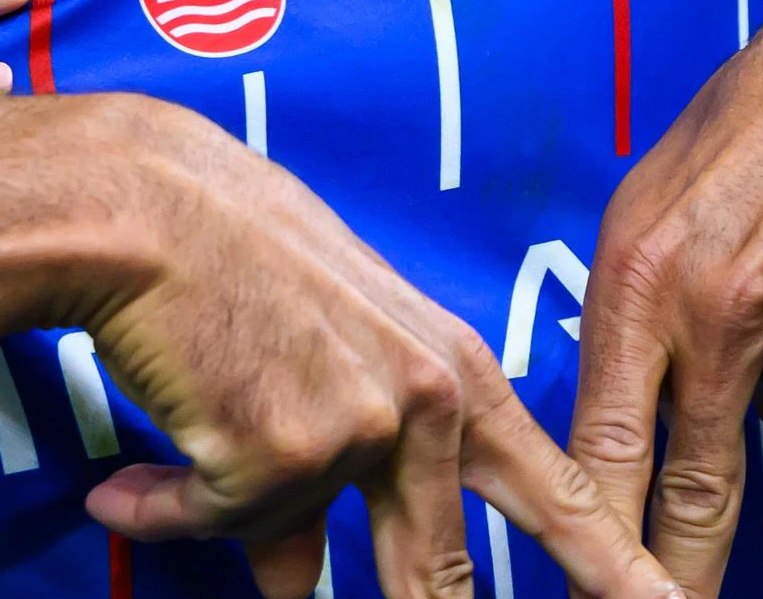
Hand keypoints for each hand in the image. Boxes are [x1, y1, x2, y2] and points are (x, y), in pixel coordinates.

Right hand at [76, 104, 681, 598]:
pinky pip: (213, 523)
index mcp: (458, 373)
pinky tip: (145, 449)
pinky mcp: (278, 455)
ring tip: (196, 421)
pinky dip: (167, 501)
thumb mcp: (332, 353)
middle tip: (462, 566)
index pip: (559, 494)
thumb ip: (348, 469)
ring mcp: (358, 431)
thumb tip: (297, 583)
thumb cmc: (236, 260)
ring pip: (288, 551)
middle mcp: (428, 404)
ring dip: (229, 509)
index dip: (617, 570)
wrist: (148, 201)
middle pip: (436, 574)